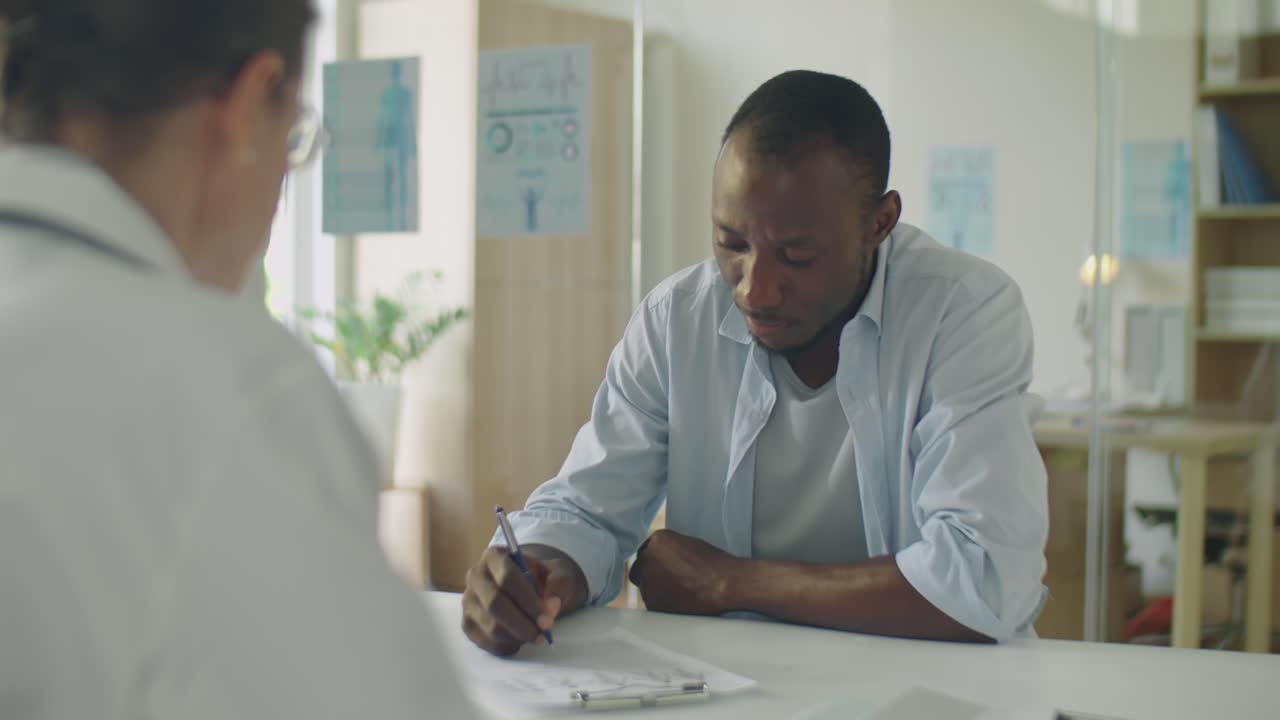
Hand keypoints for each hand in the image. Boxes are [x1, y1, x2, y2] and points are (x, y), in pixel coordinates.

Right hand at [461, 545, 585, 655]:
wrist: (529, 587)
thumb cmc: (541, 578)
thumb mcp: (557, 573)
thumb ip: (558, 584)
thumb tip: (552, 605)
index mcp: (495, 556)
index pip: (507, 578)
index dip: (528, 600)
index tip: (547, 617)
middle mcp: (475, 576)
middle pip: (494, 604)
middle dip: (522, 623)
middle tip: (543, 633)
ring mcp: (468, 601)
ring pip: (491, 626)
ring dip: (518, 636)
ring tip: (536, 635)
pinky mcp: (467, 623)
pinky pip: (487, 642)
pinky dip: (509, 646)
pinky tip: (521, 639)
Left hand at [628, 529, 740, 615]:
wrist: (725, 584)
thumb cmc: (713, 563)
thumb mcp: (687, 544)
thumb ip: (668, 549)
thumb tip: (661, 559)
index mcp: (656, 540)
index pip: (646, 551)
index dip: (656, 561)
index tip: (666, 568)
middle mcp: (647, 558)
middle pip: (640, 569)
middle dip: (651, 575)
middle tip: (671, 581)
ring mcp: (647, 581)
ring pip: (646, 587)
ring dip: (657, 590)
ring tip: (682, 591)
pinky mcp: (652, 602)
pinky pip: (653, 603)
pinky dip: (663, 603)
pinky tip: (681, 601)